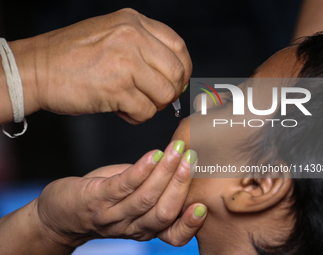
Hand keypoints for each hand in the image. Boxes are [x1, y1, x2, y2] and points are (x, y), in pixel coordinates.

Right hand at [9, 8, 190, 123]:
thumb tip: (172, 74)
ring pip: (165, 94)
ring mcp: (125, 62)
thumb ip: (143, 48)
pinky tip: (122, 111)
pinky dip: (137, 117)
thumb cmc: (73, 57)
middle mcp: (133, 38)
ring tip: (134, 104)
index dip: (183, 70)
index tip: (175, 83)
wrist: (37, 68)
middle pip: (177, 73)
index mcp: (134, 22)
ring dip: (154, 106)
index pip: (178, 47)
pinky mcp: (116, 89)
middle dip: (171, 93)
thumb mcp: (112, 35)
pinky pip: (146, 111)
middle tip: (155, 99)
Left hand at [36, 141, 205, 248]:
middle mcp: (132, 227)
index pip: (173, 235)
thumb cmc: (104, 200)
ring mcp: (113, 215)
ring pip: (146, 198)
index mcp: (145, 228)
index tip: (203, 205)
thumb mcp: (134, 200)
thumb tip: (181, 162)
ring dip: (165, 172)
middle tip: (191, 159)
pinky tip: (153, 154)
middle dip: (181, 184)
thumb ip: (155, 187)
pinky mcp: (96, 199)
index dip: (190, 224)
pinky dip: (141, 170)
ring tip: (176, 150)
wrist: (61, 212)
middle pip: (163, 213)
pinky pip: (123, 185)